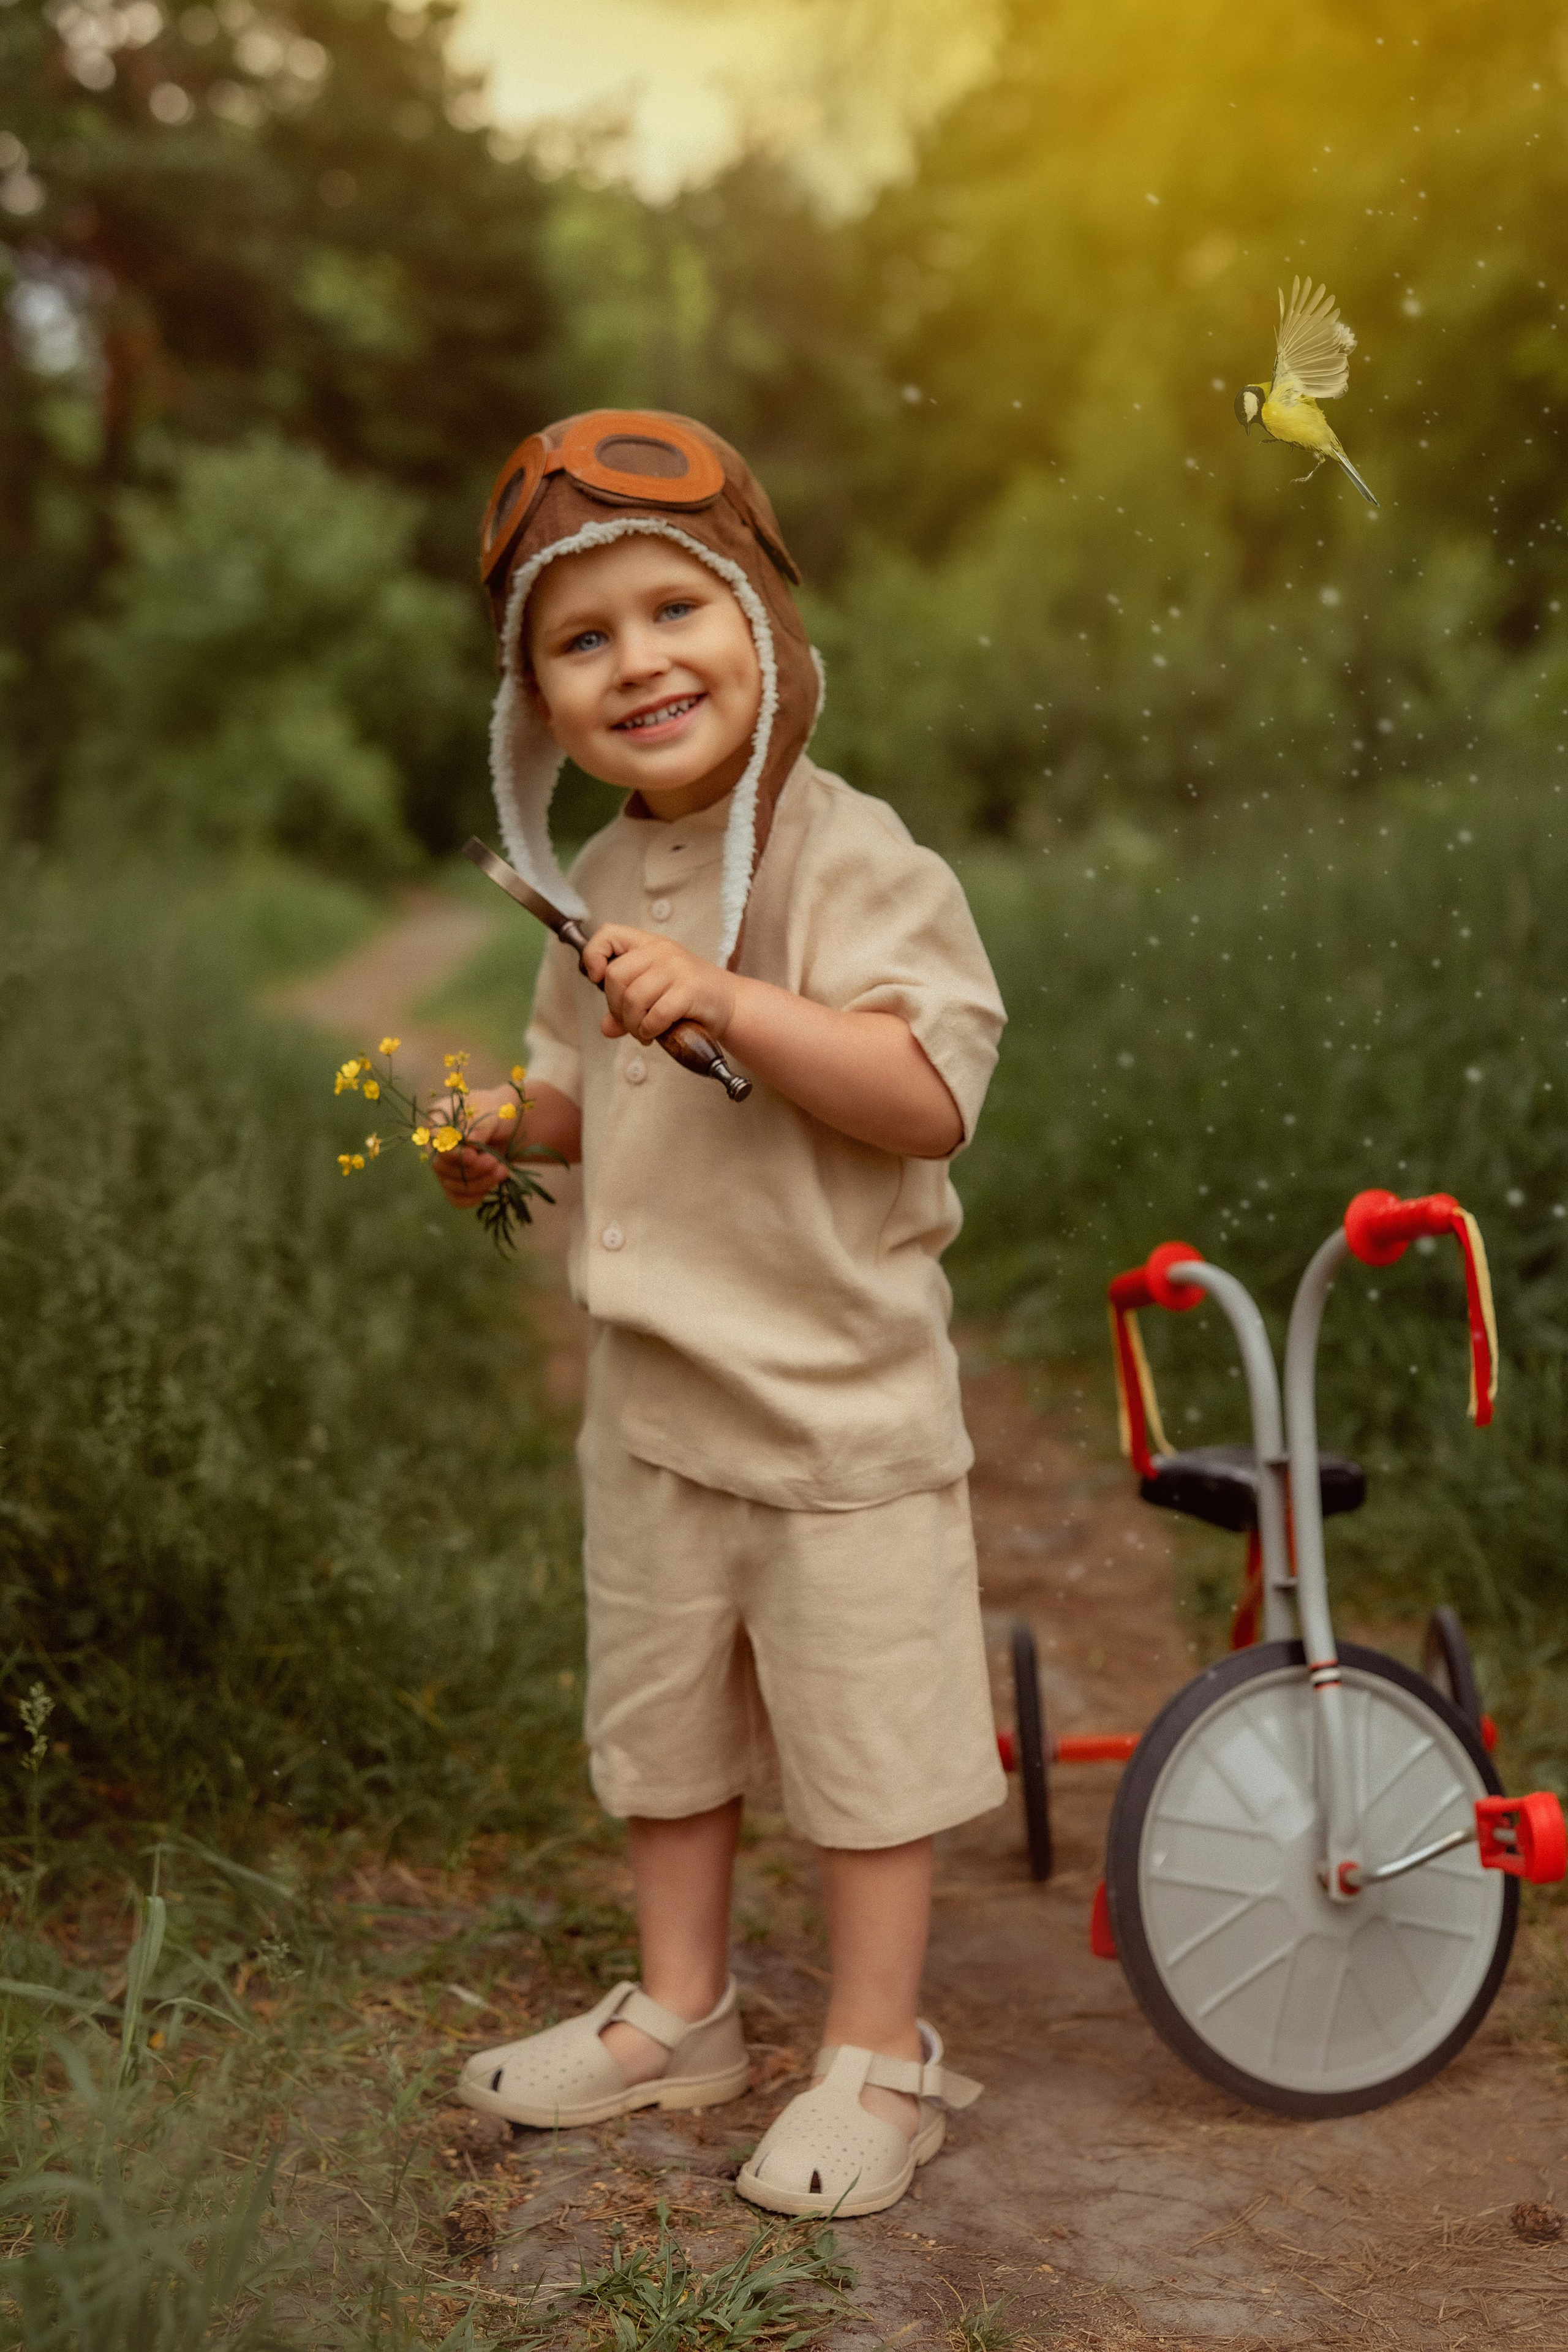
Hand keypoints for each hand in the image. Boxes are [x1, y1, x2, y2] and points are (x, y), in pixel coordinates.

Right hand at [427, 1085, 517, 1205]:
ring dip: (478, 1183)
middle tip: (494, 1162)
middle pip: (440, 1166)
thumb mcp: (493, 1113)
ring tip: (502, 1170)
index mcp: (439, 1120)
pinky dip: (474, 1196)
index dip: (452, 1152)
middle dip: (470, 1169)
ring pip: (450, 1185)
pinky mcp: (455, 1183)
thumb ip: (479, 1126)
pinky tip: (492, 1185)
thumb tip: (467, 1140)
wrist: (510, 1127)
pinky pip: (456, 1198)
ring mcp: (444, 1166)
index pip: (435, 1141)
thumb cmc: (499, 1114)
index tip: (474, 1155)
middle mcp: (436, 1145)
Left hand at [581, 924, 740, 1044]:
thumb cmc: (690, 998)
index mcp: (649, 945)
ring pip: (632, 998)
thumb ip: (626, 1008)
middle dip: (615, 1007)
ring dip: (632, 1024)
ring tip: (643, 1032)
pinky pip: (655, 1014)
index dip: (593, 955)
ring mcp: (676, 968)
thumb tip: (606, 1028)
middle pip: (615, 976)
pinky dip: (649, 1030)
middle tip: (629, 1022)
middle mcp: (661, 952)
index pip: (608, 934)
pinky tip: (656, 1033)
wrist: (732, 1004)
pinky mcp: (689, 989)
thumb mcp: (654, 995)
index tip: (596, 978)